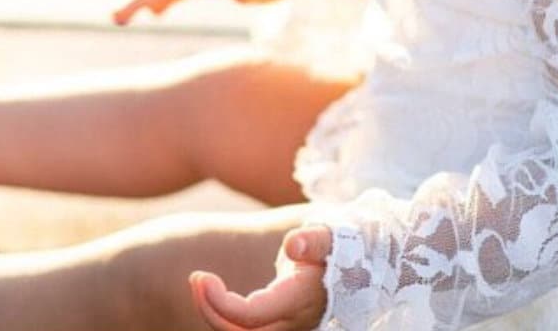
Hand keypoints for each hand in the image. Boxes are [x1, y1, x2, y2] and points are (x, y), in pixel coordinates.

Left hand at [189, 226, 330, 330]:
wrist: (361, 264)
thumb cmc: (343, 244)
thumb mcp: (331, 236)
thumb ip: (314, 240)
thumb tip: (293, 245)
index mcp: (301, 300)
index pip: (253, 316)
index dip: (222, 303)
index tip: (201, 278)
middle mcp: (294, 322)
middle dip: (212, 311)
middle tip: (196, 279)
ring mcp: (290, 327)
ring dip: (216, 314)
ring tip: (199, 283)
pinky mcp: (284, 323)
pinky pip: (249, 330)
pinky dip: (227, 316)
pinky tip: (213, 294)